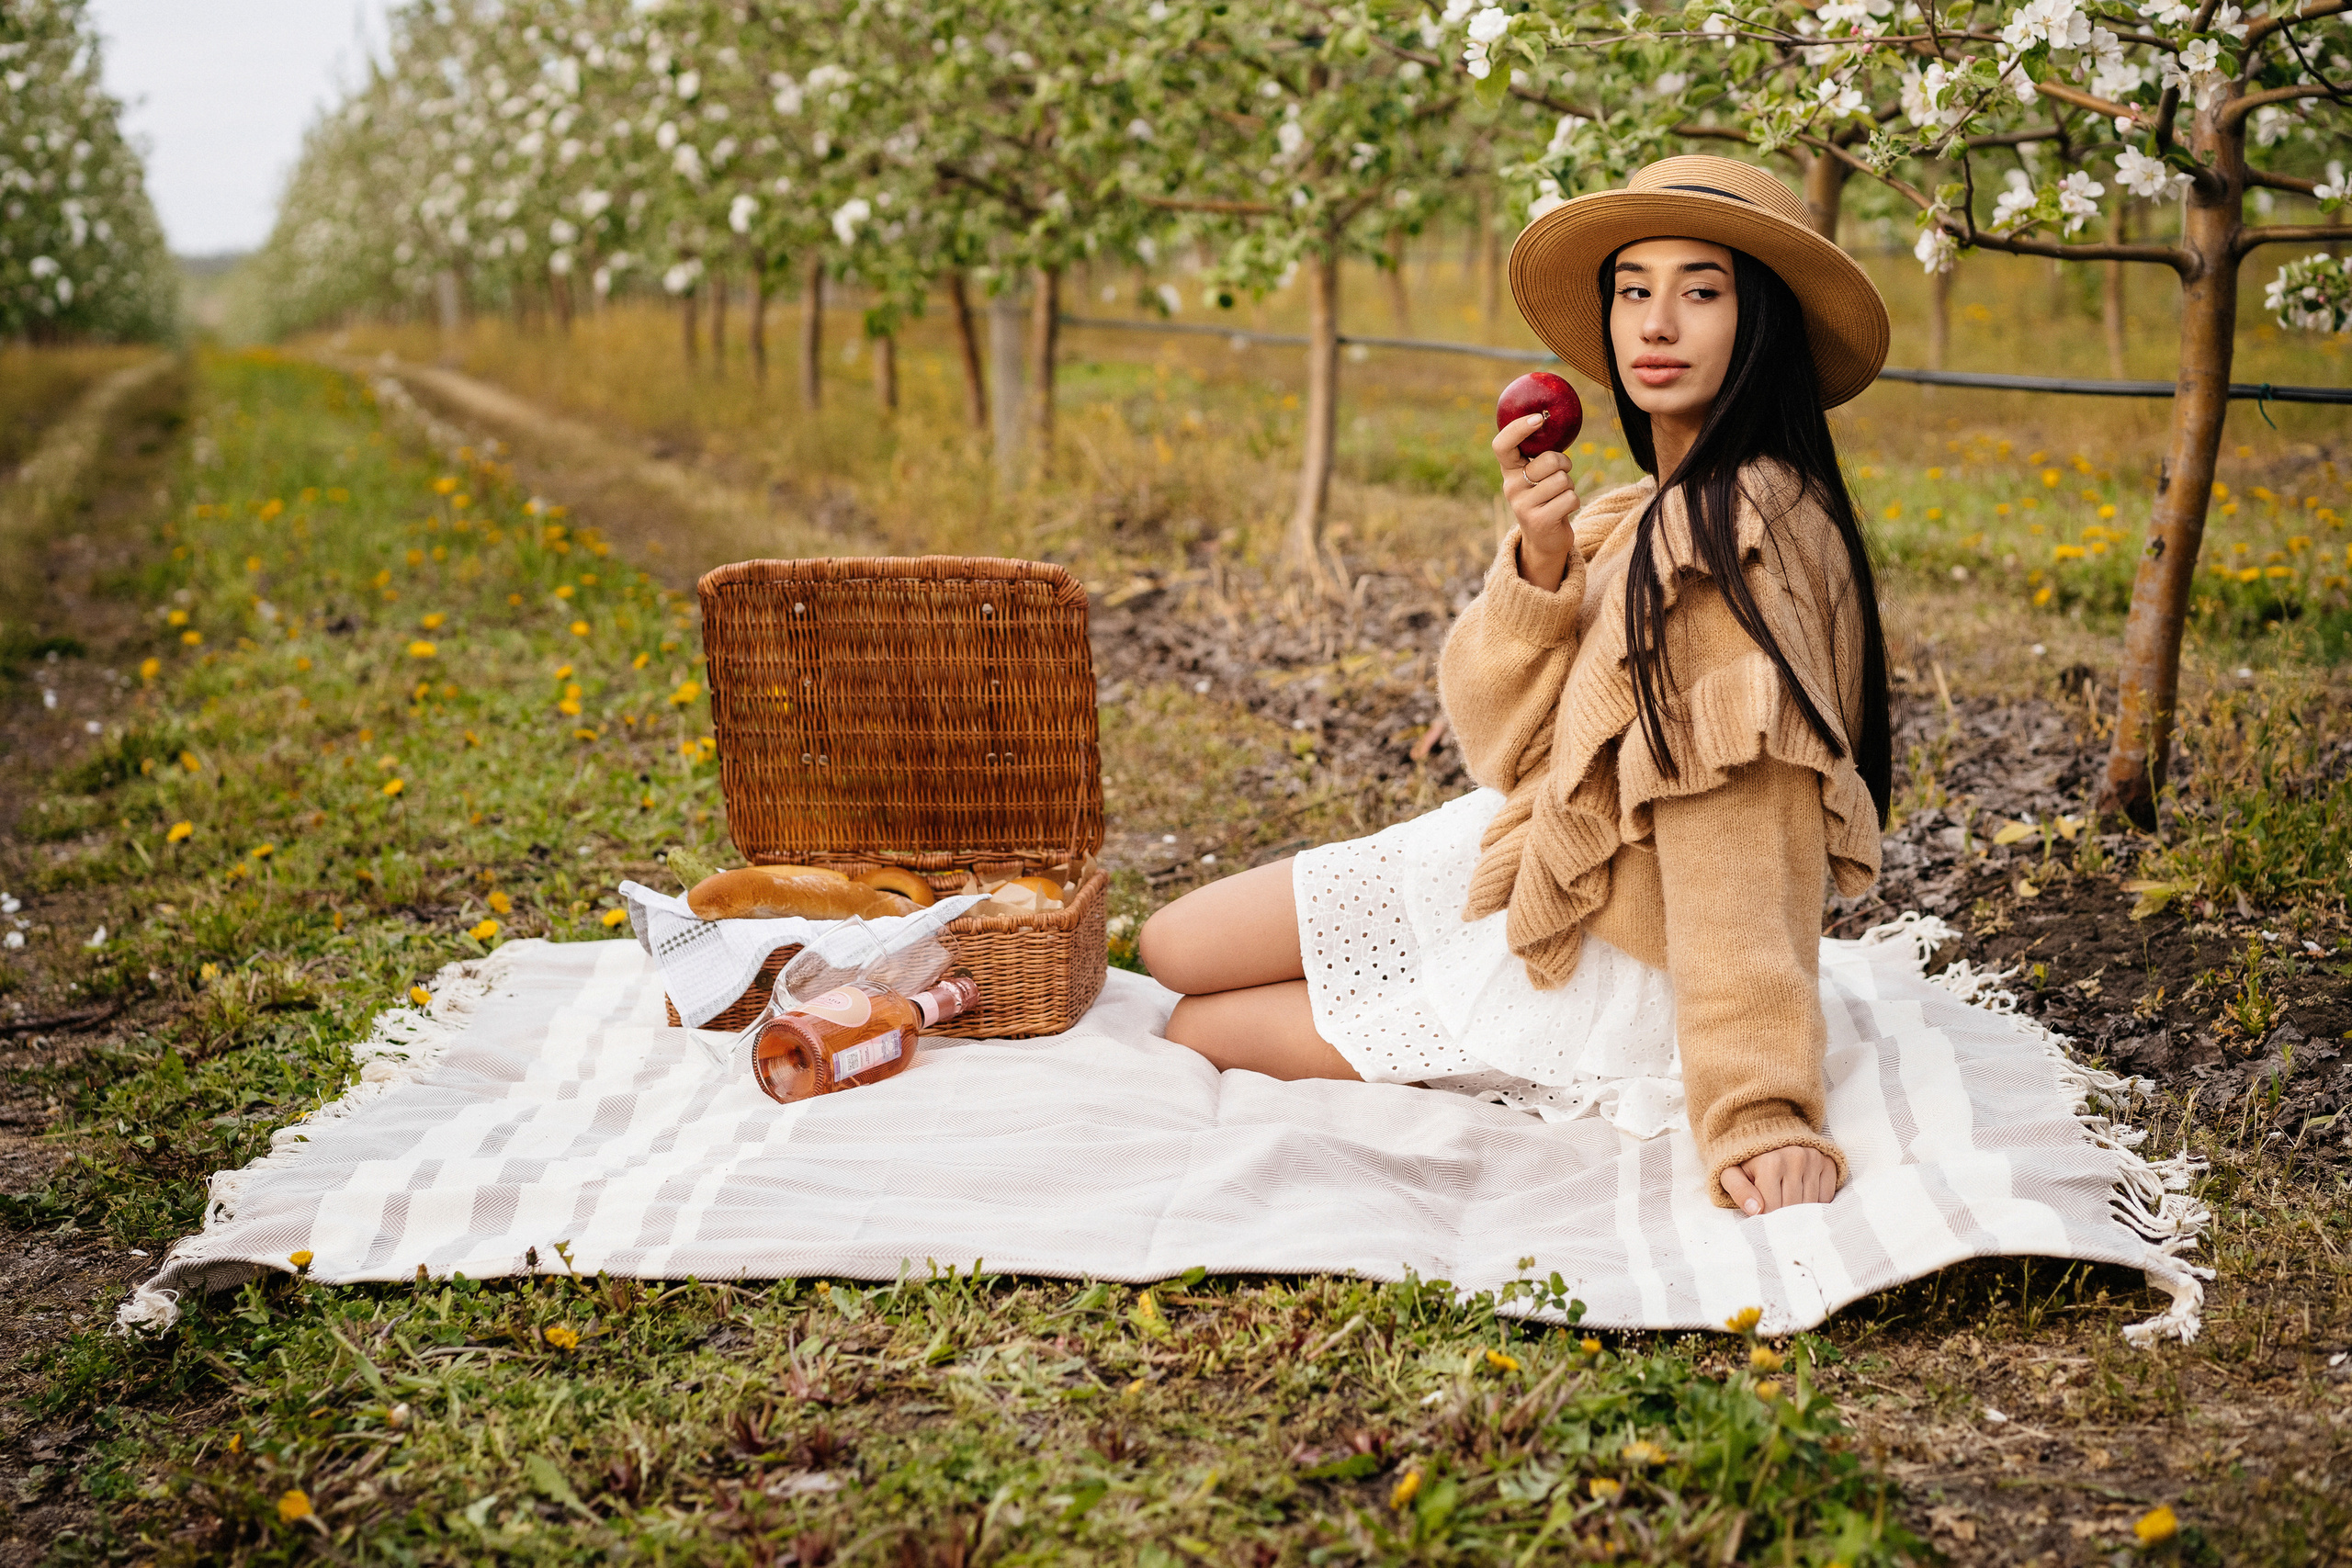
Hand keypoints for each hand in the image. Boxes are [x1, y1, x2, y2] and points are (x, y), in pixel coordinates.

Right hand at [1492, 413, 1578, 590]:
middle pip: (1547, 460)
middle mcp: (1511, 487)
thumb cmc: (1545, 497)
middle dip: (1563, 464)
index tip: (1538, 419)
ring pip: (1562, 480)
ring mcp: (1522, 506)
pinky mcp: (1539, 521)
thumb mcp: (1536, 475)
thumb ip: (1539, 453)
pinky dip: (1573, 502)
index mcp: (1509, 471)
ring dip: (1569, 486)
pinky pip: (1569, 498)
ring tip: (1559, 496)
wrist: (1544, 539)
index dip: (1518, 429)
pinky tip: (1562, 510)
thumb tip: (1550, 420)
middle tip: (1559, 474)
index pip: (1502, 445)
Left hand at [1721, 1146, 1840, 1216]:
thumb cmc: (1745, 1158)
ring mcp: (1814, 1159)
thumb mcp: (1731, 1172)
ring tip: (1785, 1198)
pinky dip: (1816, 1201)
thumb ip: (1739, 1191)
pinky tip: (1802, 1193)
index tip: (1759, 1210)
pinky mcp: (1827, 1161)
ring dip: (1799, 1209)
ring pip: (1811, 1204)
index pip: (1773, 1208)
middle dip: (1781, 1214)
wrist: (1764, 1131)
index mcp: (1770, 1163)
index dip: (1765, 1215)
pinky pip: (1826, 1196)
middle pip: (1793, 1207)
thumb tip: (1756, 1211)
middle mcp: (1796, 1159)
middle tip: (1772, 1205)